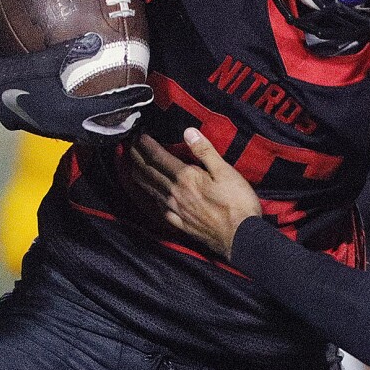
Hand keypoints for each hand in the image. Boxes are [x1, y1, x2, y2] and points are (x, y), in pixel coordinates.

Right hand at [0, 33, 153, 143]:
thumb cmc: (13, 74)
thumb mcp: (42, 60)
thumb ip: (70, 51)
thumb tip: (97, 39)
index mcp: (69, 111)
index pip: (110, 109)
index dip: (130, 101)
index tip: (146, 94)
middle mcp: (66, 126)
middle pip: (105, 133)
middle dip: (124, 126)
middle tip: (139, 115)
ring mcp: (56, 131)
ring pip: (91, 137)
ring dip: (108, 131)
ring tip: (122, 121)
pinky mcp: (47, 129)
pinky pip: (77, 133)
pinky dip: (90, 128)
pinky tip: (91, 117)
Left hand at [128, 128, 263, 257]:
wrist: (241, 237)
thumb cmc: (238, 203)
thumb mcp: (226, 172)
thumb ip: (205, 152)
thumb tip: (188, 132)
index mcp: (185, 177)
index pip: (158, 158)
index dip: (145, 145)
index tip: (137, 135)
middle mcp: (175, 193)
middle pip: (149, 172)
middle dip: (136, 157)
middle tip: (128, 146)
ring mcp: (175, 210)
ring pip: (150, 189)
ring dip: (138, 175)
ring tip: (132, 166)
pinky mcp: (180, 223)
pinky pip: (159, 208)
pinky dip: (150, 197)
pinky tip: (150, 195)